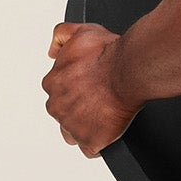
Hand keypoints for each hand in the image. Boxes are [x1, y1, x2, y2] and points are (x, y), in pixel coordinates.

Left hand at [42, 22, 136, 155]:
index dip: (75, 91)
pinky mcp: (89, 141)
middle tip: (99, 102)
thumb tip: (52, 51)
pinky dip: (99, 143)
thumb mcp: (80, 31)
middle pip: (64, 115)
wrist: (127, 70)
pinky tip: (109, 131)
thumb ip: (60, 36)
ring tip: (104, 117)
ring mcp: (72, 126)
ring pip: (73, 134)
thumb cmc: (107, 53)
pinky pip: (90, 150)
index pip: (58, 93)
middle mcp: (57, 106)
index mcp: (52, 83)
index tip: (89, 88)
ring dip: (86, 128)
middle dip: (79, 111)